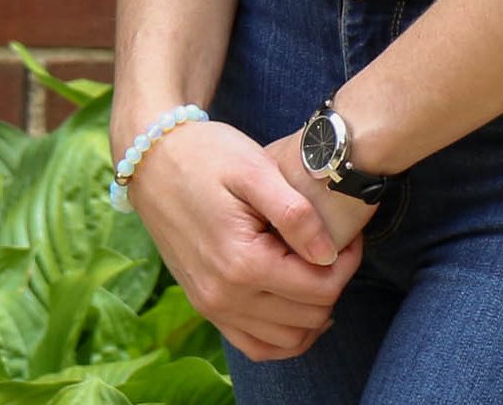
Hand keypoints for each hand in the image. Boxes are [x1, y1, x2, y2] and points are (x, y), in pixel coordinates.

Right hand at [127, 117, 358, 361]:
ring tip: (318, 272)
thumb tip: (328, 254)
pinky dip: (284, 335)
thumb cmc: (206, 155)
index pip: (320, 288)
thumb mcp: (254, 168)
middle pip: (309, 316)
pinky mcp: (206, 306)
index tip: (349, 236)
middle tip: (337, 248)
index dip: (348, 263)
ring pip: (287, 341)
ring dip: (313, 313)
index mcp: (241, 262)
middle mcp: (224, 296)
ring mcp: (212, 306)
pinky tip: (297, 304)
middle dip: (334, 284)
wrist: (153, 160)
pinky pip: (256, 347)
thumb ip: (295, 214)